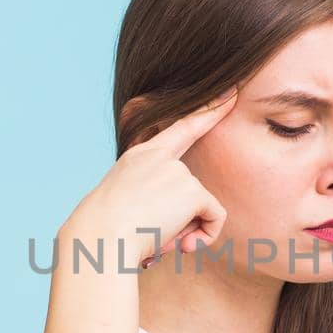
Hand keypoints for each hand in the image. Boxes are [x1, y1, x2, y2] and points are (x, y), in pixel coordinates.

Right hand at [63, 88, 239, 269]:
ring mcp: (177, 170)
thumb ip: (152, 200)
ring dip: (186, 230)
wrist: (101, 237)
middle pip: (192, 190)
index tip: (232, 89)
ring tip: (157, 238)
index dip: (208, 110)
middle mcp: (159, 157)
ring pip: (202, 207)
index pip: (180, 128)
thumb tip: (183, 226)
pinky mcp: (192, 190)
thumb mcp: (121, 204)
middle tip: (152, 234)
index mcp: (139, 156)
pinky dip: (206, 235)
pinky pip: (216, 217)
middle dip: (181, 220)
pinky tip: (181, 243)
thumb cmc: (104, 232)